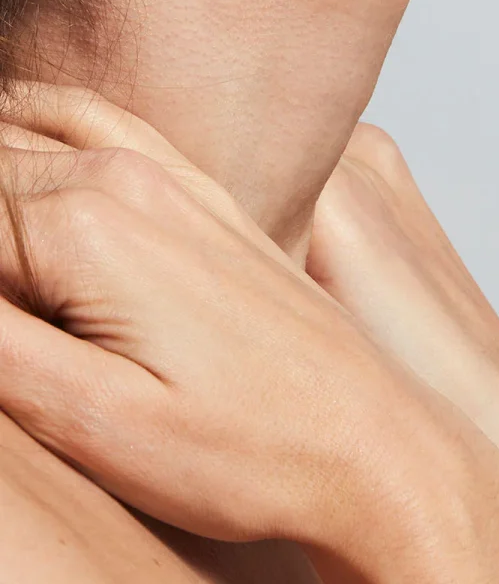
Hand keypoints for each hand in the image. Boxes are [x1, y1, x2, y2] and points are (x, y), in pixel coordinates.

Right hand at [0, 85, 498, 583]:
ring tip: (8, 270)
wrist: (376, 452)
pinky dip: (38, 136)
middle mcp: (124, 178)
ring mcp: (174, 180)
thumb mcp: (93, 422)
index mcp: (82, 225)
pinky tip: (30, 175)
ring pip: (26, 130)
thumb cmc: (250, 456)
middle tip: (11, 330)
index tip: (6, 346)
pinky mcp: (206, 202)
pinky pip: (97, 127)